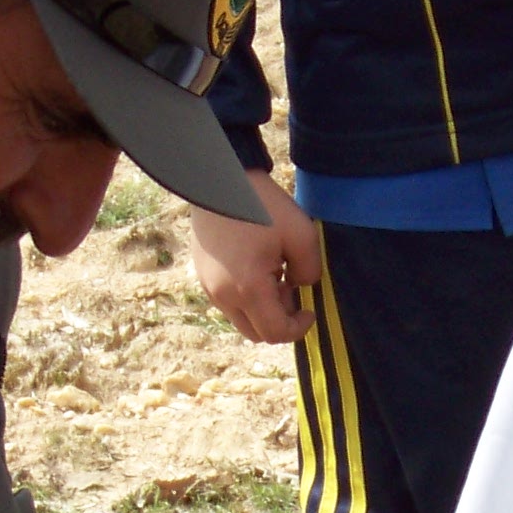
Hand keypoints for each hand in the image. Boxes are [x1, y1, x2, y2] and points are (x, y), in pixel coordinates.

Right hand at [190, 172, 322, 342]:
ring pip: (241, 318)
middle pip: (256, 333)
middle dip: (279, 320)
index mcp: (248, 289)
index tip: (311, 310)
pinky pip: (228, 301)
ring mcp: (208, 286)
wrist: (219, 180)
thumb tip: (299, 286)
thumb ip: (309, 271)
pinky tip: (256, 265)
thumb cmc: (262, 206)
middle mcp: (223, 296)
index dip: (299, 328)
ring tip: (274, 272)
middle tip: (291, 288)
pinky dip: (246, 295)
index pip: (275, 333)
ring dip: (262, 308)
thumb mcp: (301, 235)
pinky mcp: (202, 275)